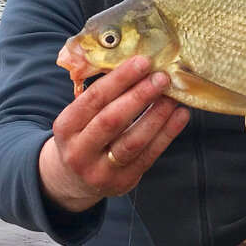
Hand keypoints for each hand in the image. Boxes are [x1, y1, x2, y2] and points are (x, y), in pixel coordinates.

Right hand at [39, 55, 190, 211]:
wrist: (72, 179)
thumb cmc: (82, 135)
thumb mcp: (78, 117)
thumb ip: (102, 97)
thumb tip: (139, 66)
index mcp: (66, 127)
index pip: (94, 99)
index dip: (119, 80)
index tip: (142, 62)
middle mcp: (79, 151)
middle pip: (112, 121)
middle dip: (139, 96)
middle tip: (161, 78)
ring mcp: (100, 171)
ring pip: (133, 141)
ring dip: (157, 116)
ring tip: (173, 96)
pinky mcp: (122, 183)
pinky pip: (148, 156)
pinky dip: (167, 134)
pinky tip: (179, 116)